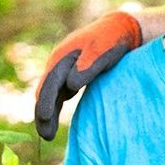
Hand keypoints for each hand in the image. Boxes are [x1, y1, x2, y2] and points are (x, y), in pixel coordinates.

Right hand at [34, 11, 141, 139]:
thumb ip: (87, 66)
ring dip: (48, 113)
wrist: (121, 29)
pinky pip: (60, 93)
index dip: (46, 102)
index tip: (46, 118)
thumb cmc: (112, 39)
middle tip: (45, 136)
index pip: (50, 83)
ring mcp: (64, 69)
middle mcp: (58, 63)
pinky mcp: (72, 74)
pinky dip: (56, 106)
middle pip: (45, 91)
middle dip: (42, 113)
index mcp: (62, 56)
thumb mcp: (102, 50)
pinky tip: (55, 121)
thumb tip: (70, 86)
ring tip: (48, 135)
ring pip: (51, 94)